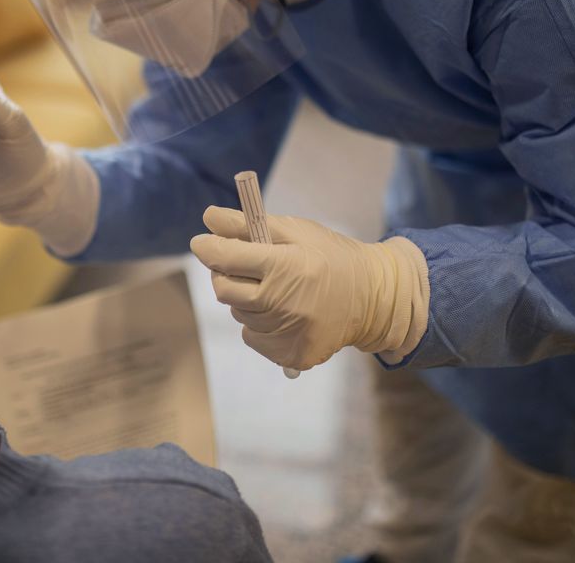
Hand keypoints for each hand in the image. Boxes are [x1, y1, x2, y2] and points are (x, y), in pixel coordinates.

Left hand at [190, 207, 429, 370]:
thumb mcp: (295, 231)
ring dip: (247, 299)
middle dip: (226, 274)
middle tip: (243, 265)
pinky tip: (284, 312)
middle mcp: (283, 305)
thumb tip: (208, 218)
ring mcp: (286, 335)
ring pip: (240, 314)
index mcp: (285, 267)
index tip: (201, 242)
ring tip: (277, 289)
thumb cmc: (331, 257)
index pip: (227, 258)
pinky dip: (260, 324)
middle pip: (224, 290)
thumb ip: (248, 226)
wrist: (373, 298)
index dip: (208, 248)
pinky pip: (253, 337)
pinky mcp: (289, 356)